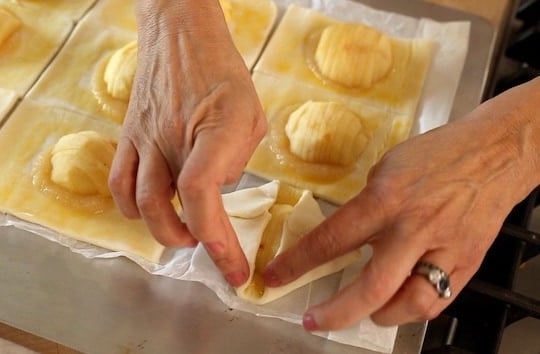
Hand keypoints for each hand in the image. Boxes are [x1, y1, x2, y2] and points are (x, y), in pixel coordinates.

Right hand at [108, 0, 266, 285]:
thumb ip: (238, 157)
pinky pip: (118, 183)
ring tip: (183, 234)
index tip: (233, 266)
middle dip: (191, 242)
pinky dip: (132, 209)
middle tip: (214, 253)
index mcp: (214, 127)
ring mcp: (144, 138)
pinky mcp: (128, 137)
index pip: (201, 193)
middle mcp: (172, 136)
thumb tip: (217, 190)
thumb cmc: (222, 73)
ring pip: (137, 203)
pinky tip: (151, 210)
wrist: (177, 34)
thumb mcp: (251, 113)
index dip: (216, 237)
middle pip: (165, 207)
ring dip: (161, 230)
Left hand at [263, 78, 539, 329]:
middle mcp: (412, 229)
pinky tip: (399, 304)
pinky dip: (413, 309)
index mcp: (385, 200)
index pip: (330, 240)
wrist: (496, 152)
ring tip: (361, 313)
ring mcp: (443, 249)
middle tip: (314, 320)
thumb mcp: (386, 168)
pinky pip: (438, 300)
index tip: (275, 277)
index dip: (297, 264)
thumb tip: (345, 235)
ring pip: (408, 305)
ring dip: (378, 316)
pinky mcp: (467, 261)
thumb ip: (365, 206)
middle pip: (369, 288)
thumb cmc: (439, 153)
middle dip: (335, 313)